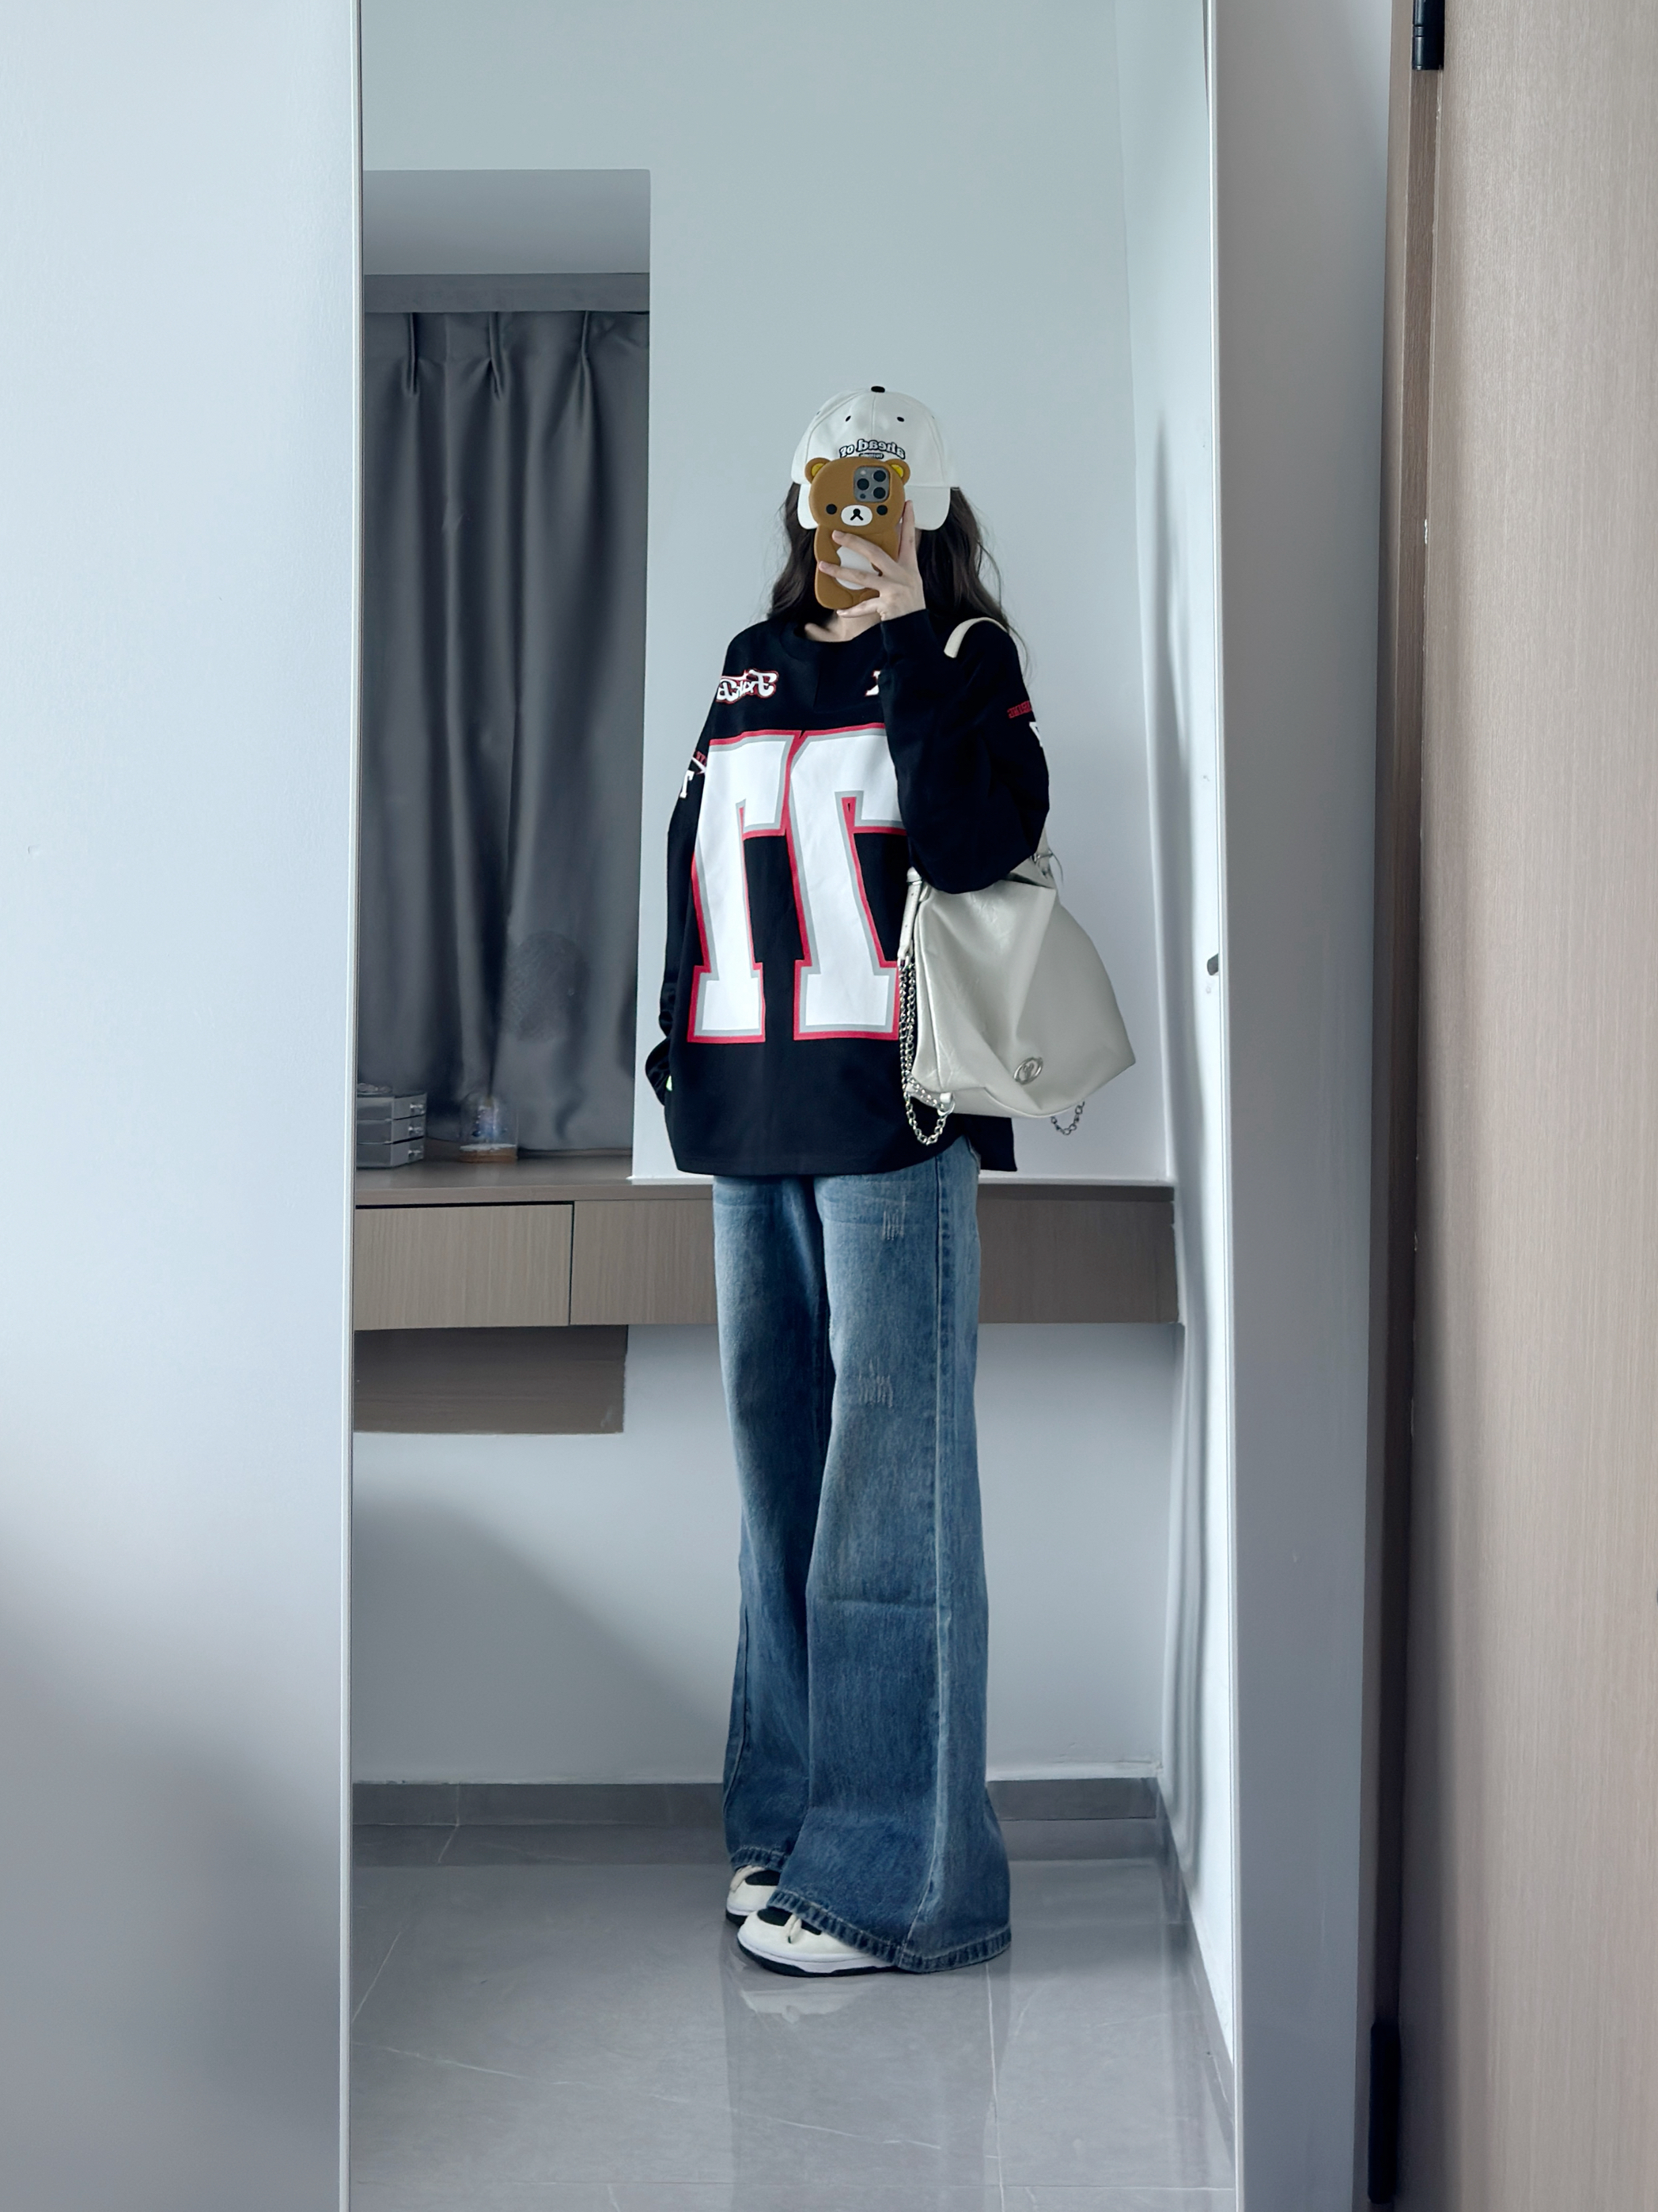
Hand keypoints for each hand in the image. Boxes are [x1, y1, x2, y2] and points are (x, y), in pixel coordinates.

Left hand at [818, 501, 926, 623]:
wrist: (915, 627)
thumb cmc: (911, 604)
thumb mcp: (910, 580)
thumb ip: (898, 564)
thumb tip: (881, 551)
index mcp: (909, 566)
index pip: (908, 538)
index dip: (907, 520)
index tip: (906, 505)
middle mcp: (901, 575)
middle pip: (875, 553)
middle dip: (854, 542)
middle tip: (837, 534)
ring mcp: (894, 589)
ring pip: (862, 577)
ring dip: (840, 571)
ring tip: (824, 566)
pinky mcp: (886, 605)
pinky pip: (864, 607)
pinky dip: (852, 610)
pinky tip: (840, 610)